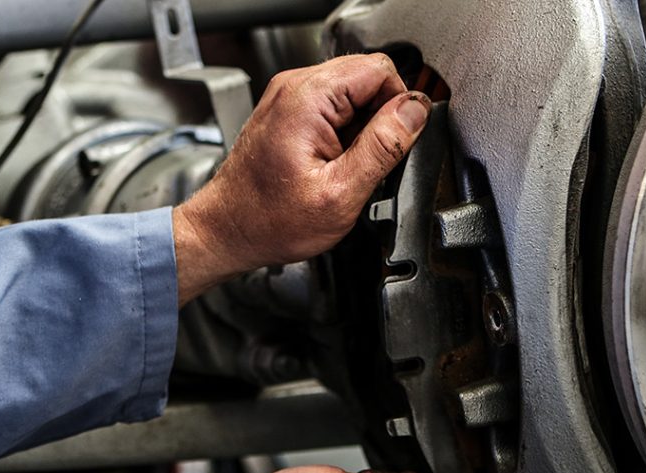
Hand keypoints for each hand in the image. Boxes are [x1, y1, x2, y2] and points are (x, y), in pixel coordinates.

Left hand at [172, 54, 431, 303]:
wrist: (230, 230)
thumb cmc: (271, 220)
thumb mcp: (342, 192)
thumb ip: (384, 147)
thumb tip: (416, 111)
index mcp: (309, 98)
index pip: (381, 70)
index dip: (399, 106)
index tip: (394, 142)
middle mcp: (296, 86)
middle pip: (369, 74)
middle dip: (383, 115)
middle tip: (371, 158)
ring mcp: (290, 96)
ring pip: (355, 90)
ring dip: (365, 125)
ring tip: (349, 162)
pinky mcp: (289, 110)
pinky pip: (336, 105)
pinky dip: (347, 131)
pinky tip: (336, 161)